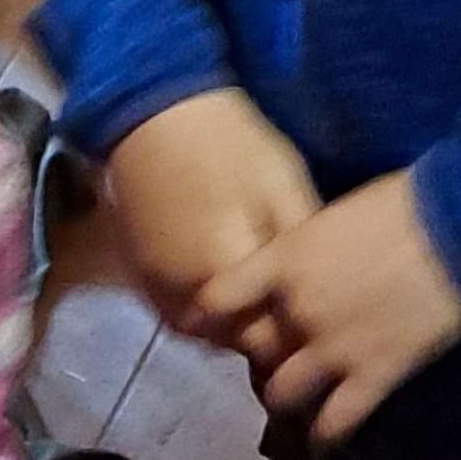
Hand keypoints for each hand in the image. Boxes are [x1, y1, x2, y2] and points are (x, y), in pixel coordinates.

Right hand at [105, 92, 317, 335]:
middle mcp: (183, 294)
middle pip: (233, 344)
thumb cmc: (230, 145)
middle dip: (265, 341)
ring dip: (233, 330)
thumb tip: (321, 290)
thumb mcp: (284, 188)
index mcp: (223, 275)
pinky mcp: (139, 274)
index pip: (266, 342)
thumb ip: (299, 248)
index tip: (321, 327)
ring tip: (264, 309)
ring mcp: (155, 287)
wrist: (154, 115)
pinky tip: (227, 296)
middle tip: (297, 321)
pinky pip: (176, 314)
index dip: (296, 342)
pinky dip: (204, 315)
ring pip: (203, 334)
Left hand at [196, 169, 460, 447]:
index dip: (210, 316)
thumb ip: (307, 248)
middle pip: (253, 349)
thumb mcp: (336, 215)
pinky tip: (329, 430)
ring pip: (283, 392)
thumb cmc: (404, 204)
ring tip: (301, 394)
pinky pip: (335, 420)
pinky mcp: (374, 375)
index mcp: (285, 262)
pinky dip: (329, 429)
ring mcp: (334, 348)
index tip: (209, 325)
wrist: (460, 226)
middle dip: (262, 353)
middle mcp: (298, 310)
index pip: (219, 298)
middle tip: (277, 353)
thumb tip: (302, 264)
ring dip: (289, 393)